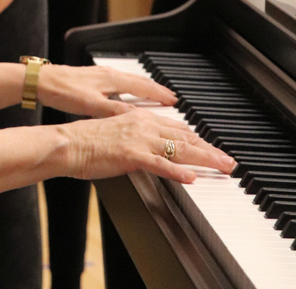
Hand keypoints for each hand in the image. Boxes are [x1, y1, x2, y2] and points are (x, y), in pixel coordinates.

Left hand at [38, 64, 177, 118]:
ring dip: (144, 88)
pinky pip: (119, 82)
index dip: (160, 95)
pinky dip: (130, 88)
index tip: (174, 101)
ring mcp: (101, 74)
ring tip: (154, 96)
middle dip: (156, 90)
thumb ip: (115, 111)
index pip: (143, 86)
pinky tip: (126, 95)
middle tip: (171, 99)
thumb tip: (137, 117)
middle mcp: (109, 74)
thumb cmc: (64, 91)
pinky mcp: (93, 77)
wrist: (42, 81)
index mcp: (112, 79)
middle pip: (140, 81)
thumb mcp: (91, 105)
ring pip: (129, 80)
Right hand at [61, 107, 235, 183]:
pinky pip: (159, 164)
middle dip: (209, 149)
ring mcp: (137, 139)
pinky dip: (177, 171)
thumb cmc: (86, 141)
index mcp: (139, 118)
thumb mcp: (116, 134)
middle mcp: (142, 125)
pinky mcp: (130, 155)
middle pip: (183, 137)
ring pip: (178, 149)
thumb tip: (150, 149)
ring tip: (221, 166)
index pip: (176, 128)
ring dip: (204, 158)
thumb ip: (136, 138)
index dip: (197, 140)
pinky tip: (191, 178)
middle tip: (228, 160)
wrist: (68, 143)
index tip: (212, 148)